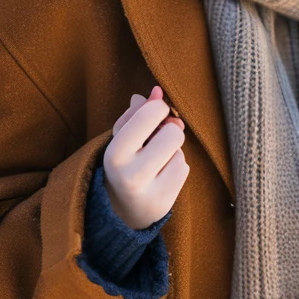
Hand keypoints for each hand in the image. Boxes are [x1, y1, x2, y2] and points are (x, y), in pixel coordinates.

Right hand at [102, 85, 189, 229]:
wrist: (120, 207)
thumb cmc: (123, 161)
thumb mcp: (121, 136)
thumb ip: (137, 112)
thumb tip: (157, 91)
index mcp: (115, 154)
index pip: (150, 114)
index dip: (159, 108)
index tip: (155, 113)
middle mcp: (131, 176)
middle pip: (173, 133)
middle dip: (170, 131)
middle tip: (157, 139)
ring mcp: (150, 193)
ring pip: (179, 152)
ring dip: (172, 151)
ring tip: (155, 161)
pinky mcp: (166, 202)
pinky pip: (184, 168)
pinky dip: (176, 166)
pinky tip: (161, 175)